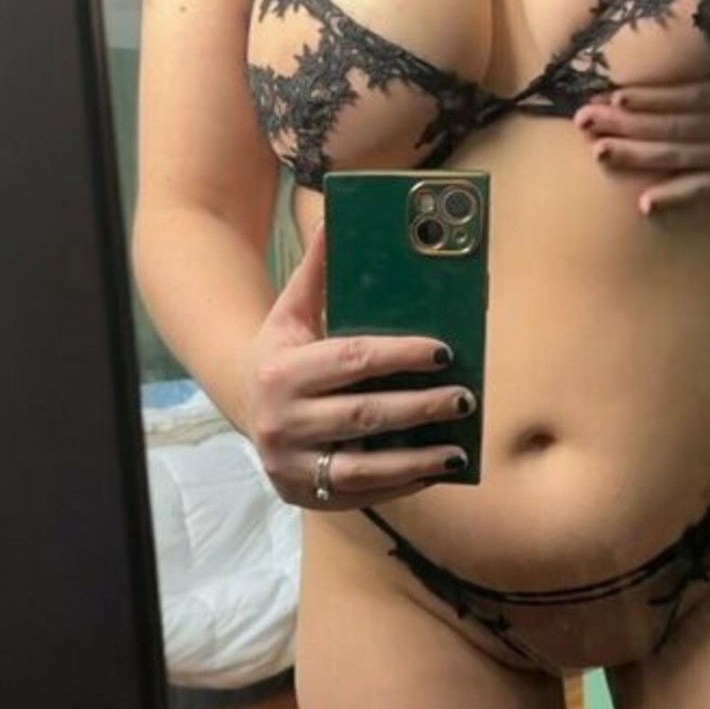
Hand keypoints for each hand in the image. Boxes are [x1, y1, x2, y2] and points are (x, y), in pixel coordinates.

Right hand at [242, 224, 476, 508]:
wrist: (246, 405)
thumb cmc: (283, 352)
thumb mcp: (291, 312)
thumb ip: (317, 272)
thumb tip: (337, 214)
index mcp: (281, 371)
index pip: (350, 361)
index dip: (399, 356)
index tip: (443, 352)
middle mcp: (282, 420)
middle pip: (362, 415)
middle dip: (418, 408)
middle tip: (464, 398)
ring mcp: (292, 464)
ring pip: (363, 467)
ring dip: (416, 460)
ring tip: (458, 450)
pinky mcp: (306, 494)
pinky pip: (362, 493)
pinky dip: (402, 484)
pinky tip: (436, 472)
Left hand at [573, 0, 709, 212]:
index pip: (687, 97)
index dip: (650, 99)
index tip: (613, 95)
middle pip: (671, 129)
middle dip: (625, 127)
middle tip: (582, 121)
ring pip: (679, 159)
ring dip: (636, 158)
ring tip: (597, 154)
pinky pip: (705, 191)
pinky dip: (676, 198)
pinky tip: (644, 205)